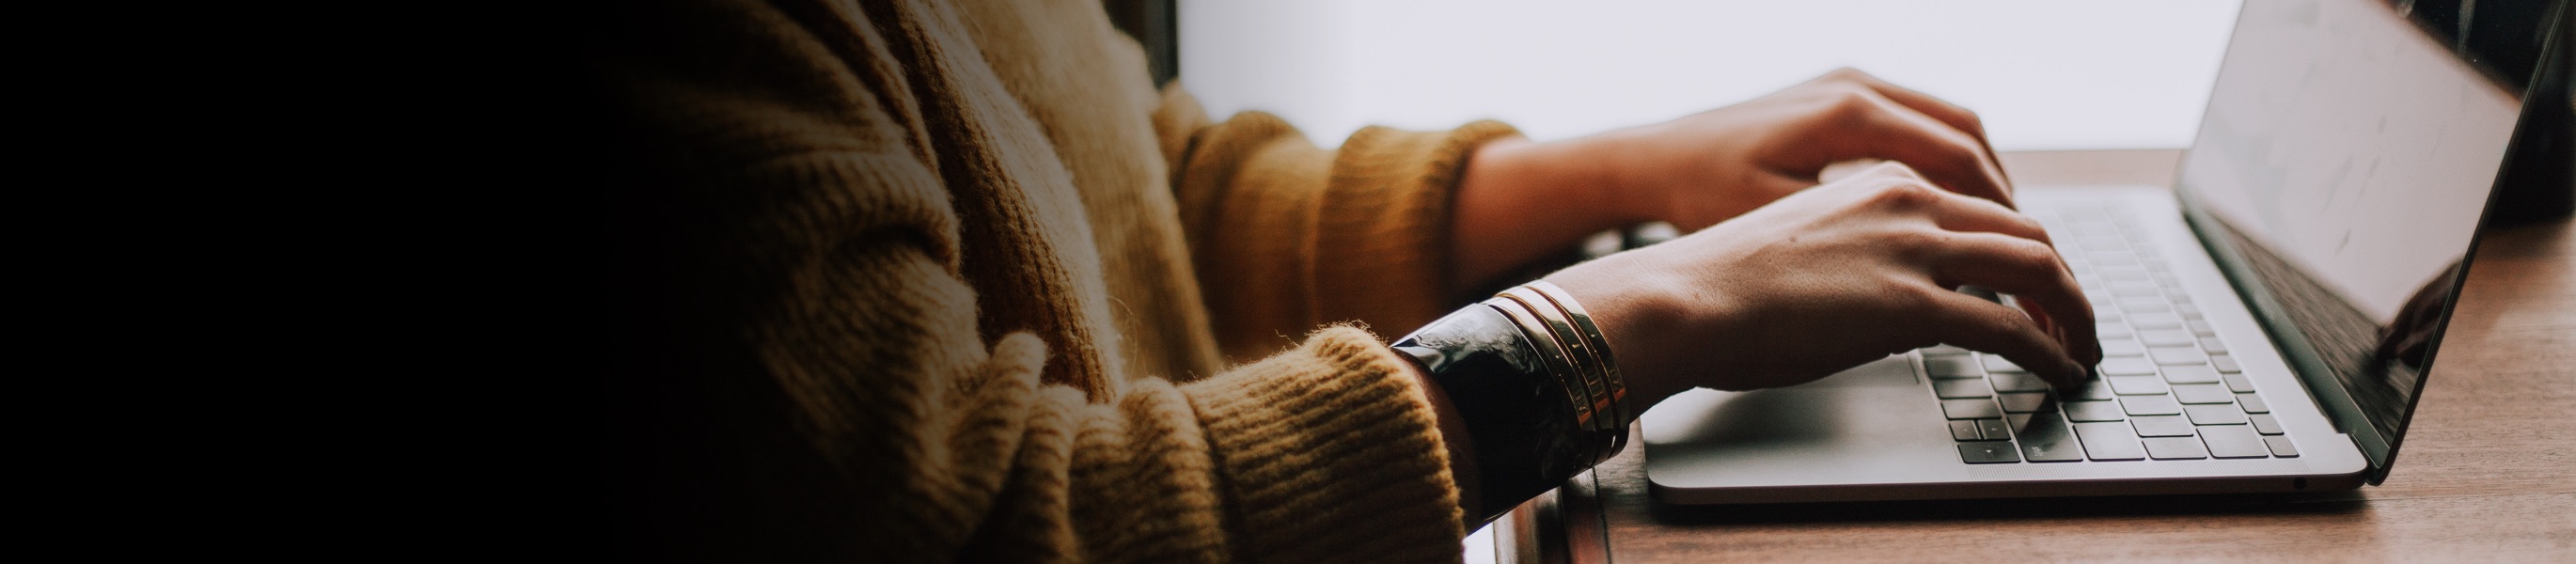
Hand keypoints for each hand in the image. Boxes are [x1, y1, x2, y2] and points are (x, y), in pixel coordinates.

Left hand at [1452, 68, 2013, 295]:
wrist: (1649, 160)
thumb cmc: (1700, 197)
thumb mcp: (1781, 226)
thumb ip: (1859, 243)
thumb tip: (1932, 278)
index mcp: (1848, 114)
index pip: (1958, 159)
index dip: (2000, 214)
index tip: (2025, 257)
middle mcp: (1855, 87)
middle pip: (1966, 136)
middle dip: (2002, 197)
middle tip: (2028, 251)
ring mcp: (1847, 84)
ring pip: (1947, 124)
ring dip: (1979, 176)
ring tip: (1999, 233)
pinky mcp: (1836, 95)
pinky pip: (1916, 121)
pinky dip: (1945, 161)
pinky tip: (1948, 206)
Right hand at [1546, 163, 2099, 405]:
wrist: (1682, 297)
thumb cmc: (1720, 283)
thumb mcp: (1805, 244)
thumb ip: (1860, 254)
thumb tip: (1888, 300)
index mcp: (1881, 181)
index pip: (1982, 206)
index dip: (2022, 248)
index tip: (2033, 284)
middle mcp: (1908, 201)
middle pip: (2025, 231)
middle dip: (2063, 280)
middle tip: (2074, 319)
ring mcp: (1913, 250)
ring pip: (2037, 268)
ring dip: (2072, 312)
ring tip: (2080, 348)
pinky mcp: (1911, 304)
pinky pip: (2010, 327)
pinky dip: (2049, 349)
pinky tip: (2057, 370)